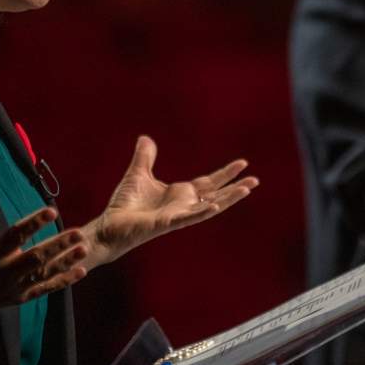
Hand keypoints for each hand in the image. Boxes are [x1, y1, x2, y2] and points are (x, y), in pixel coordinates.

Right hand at [0, 188, 88, 315]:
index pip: (16, 235)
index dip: (34, 223)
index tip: (52, 210)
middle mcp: (4, 272)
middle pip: (36, 257)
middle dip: (58, 245)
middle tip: (80, 232)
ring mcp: (14, 287)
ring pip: (44, 274)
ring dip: (66, 262)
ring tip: (84, 248)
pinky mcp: (21, 298)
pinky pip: (46, 289)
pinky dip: (64, 281)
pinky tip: (81, 270)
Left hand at [84, 136, 258, 266]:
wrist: (109, 226)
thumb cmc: (124, 205)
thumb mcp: (137, 173)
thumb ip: (144, 157)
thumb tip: (146, 138)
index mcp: (179, 194)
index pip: (209, 182)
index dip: (225, 173)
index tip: (243, 163)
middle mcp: (183, 205)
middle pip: (216, 194)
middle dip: (235, 187)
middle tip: (255, 180)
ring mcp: (177, 216)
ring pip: (209, 206)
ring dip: (228, 199)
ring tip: (246, 190)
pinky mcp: (166, 223)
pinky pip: (188, 217)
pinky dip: (202, 211)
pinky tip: (215, 206)